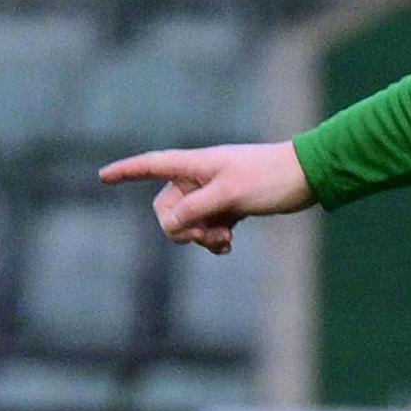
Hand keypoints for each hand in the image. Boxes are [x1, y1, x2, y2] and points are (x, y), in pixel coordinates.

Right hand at [98, 142, 313, 253]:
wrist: (307, 177)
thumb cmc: (269, 178)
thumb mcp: (229, 195)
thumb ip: (195, 209)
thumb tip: (168, 224)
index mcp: (196, 164)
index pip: (152, 165)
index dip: (127, 171)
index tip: (103, 177)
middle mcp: (200, 176)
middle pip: (167, 207)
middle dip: (181, 228)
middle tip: (209, 235)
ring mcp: (214, 192)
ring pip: (188, 221)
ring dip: (200, 236)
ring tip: (225, 241)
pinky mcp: (229, 206)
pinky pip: (207, 226)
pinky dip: (212, 239)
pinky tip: (228, 246)